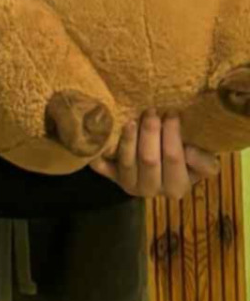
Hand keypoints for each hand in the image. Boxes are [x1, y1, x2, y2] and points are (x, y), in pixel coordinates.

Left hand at [90, 114, 218, 199]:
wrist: (161, 168)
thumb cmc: (184, 160)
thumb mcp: (201, 164)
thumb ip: (205, 162)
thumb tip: (190, 152)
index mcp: (177, 186)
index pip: (174, 158)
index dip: (172, 134)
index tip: (172, 112)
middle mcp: (152, 189)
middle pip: (149, 159)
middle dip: (150, 132)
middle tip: (151, 111)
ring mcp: (129, 184)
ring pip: (126, 162)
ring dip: (128, 139)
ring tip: (131, 120)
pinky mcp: (112, 177)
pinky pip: (103, 167)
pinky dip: (98, 156)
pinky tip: (97, 141)